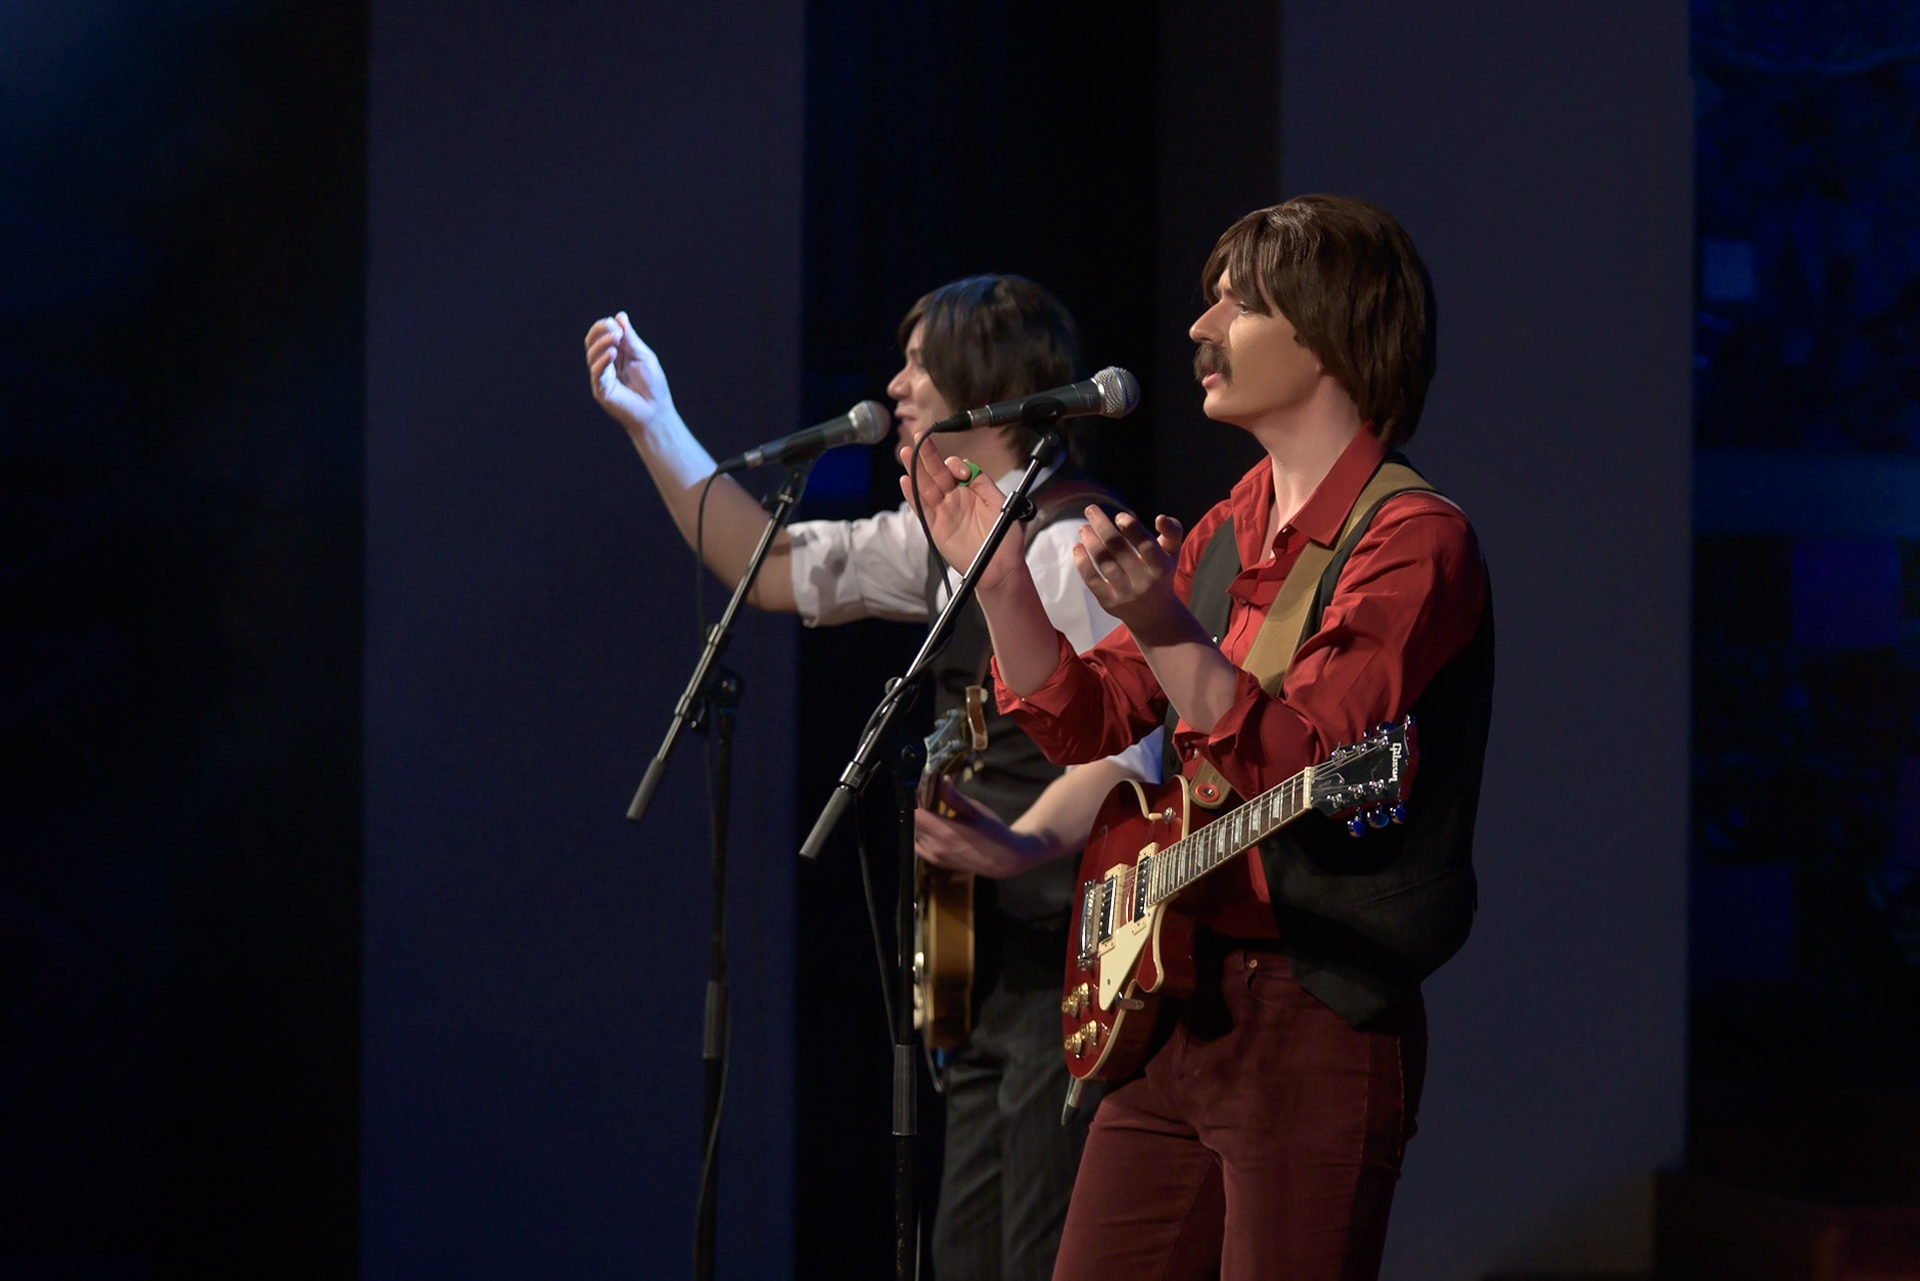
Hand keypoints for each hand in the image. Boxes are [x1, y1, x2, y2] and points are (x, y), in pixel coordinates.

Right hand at [584, 311, 676, 433]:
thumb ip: (630, 338)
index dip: (605, 326)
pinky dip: (603, 361)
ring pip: (592, 355)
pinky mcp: (601, 390)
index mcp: (615, 354)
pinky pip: (597, 372)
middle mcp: (605, 365)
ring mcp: (602, 377)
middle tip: (614, 329)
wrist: (656, 411)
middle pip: (591, 343)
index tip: (615, 322)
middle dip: (600, 332)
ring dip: (603, 343)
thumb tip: (620, 316)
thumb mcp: (643, 356)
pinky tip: (613, 353)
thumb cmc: (652, 385)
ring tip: (616, 339)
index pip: (601, 335)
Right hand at [896, 431, 1026, 593]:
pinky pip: (921, 508)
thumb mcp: (1001, 504)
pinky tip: (906, 481)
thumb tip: (971, 468)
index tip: (961, 473)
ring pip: (926, 486)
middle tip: (919, 437)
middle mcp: (956, 498)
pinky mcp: (935, 526)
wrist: (1000, 567)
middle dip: (928, 455)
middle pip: (937, 472)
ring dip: (915, 469)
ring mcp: (944, 511)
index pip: (957, 469)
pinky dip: (912, 495)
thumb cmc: (1005, 538)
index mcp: (972, 490)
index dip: (956, 465)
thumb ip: (985, 484)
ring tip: (905, 452)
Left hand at [915, 777, 1050, 878]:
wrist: (1004, 858)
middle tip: (931, 796)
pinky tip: (936, 825)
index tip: (923, 788)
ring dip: (921, 820)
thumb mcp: (976, 810)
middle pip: (914, 822)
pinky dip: (922, 833)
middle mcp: (936, 847)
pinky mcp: (936, 861)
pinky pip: (919, 844)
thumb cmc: (993, 832)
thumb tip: (940, 781)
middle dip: (919, 807)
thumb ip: (954, 797)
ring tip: (936, 811)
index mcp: (946, 832)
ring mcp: (935, 856)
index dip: (915, 798)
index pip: (915, 813)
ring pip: (915, 832)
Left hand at [1073, 508, 1189, 642]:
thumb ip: (1172, 531)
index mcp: (1161, 567)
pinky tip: (1078, 546)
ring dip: (1090, 541)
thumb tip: (1160, 517)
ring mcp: (1125, 593)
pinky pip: (1091, 579)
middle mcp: (1144, 582)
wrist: (1154, 614)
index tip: (1119, 515)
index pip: (1146, 544)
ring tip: (1083, 528)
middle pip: (1118, 549)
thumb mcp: (1172, 553)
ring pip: (1103, 562)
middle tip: (1090, 509)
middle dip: (1102, 526)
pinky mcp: (1109, 602)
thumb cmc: (1161, 573)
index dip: (1132, 528)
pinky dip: (1082, 561)